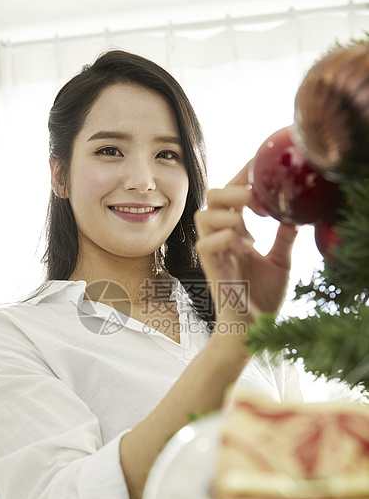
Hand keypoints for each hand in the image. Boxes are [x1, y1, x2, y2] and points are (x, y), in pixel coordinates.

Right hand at [194, 163, 297, 325]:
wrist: (253, 328)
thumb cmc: (261, 296)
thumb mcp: (280, 261)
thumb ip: (284, 237)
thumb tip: (296, 213)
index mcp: (236, 231)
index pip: (231, 193)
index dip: (242, 177)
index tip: (261, 170)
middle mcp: (221, 238)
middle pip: (211, 196)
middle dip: (232, 189)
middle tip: (256, 198)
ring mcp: (214, 252)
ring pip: (202, 215)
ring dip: (227, 213)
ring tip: (249, 225)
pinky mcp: (211, 269)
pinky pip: (205, 244)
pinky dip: (225, 238)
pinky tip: (245, 246)